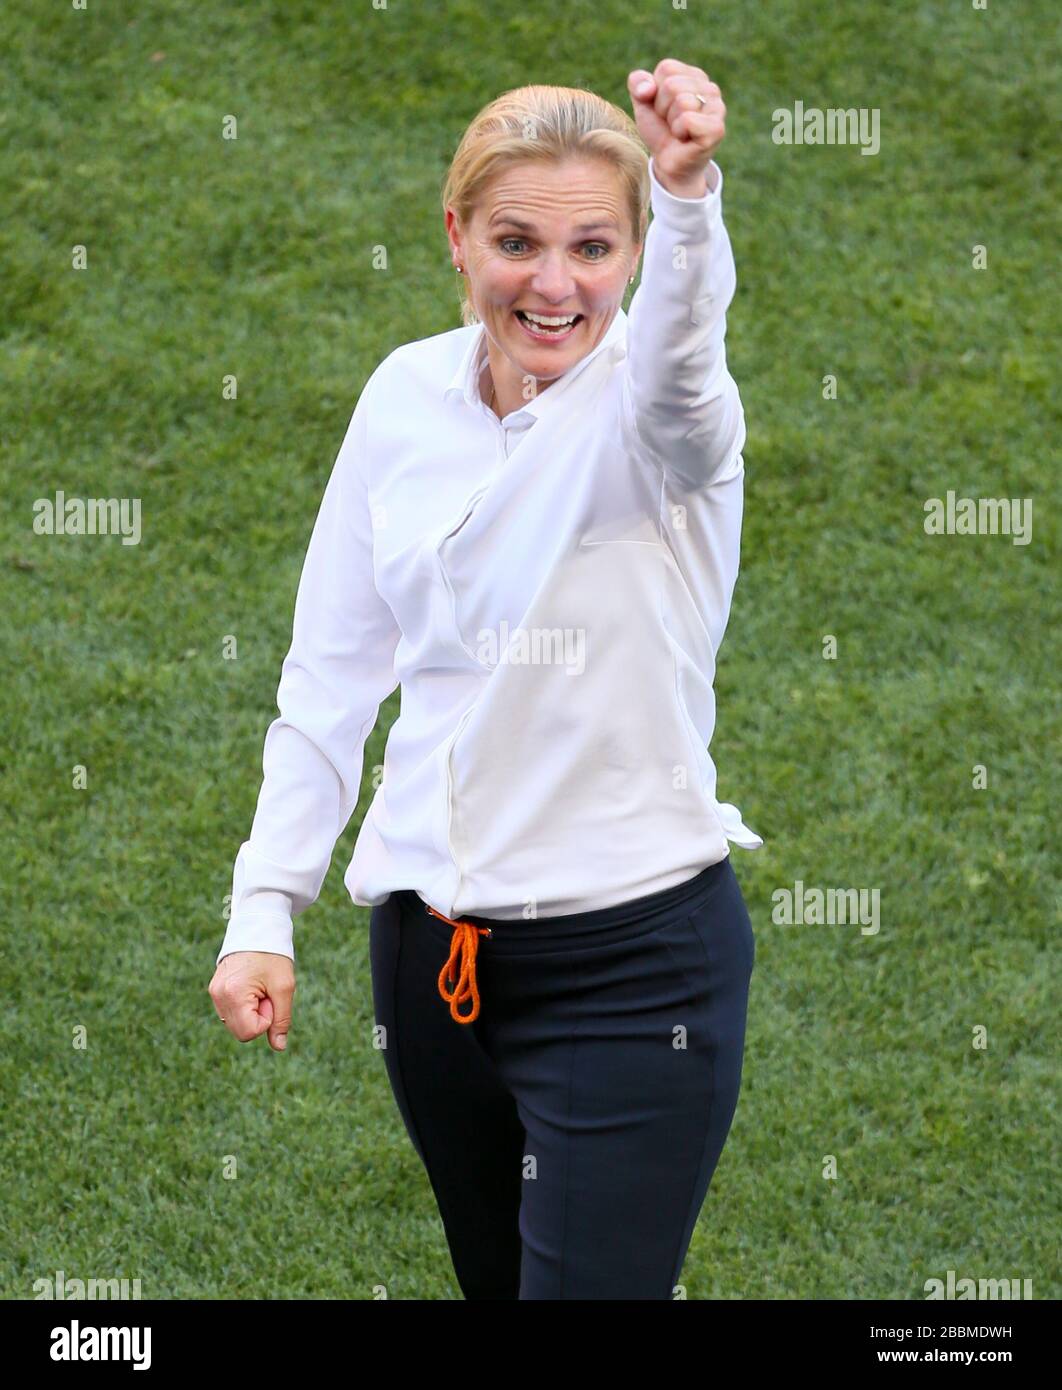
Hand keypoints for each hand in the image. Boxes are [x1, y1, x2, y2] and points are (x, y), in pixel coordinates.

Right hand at [208, 951, 294, 1050]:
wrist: (258, 929)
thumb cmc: (273, 956)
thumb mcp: (284, 987)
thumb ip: (281, 1019)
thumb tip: (279, 1047)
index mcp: (233, 994)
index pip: (248, 1032)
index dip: (266, 1019)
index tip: (270, 997)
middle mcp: (218, 995)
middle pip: (240, 1031)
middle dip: (258, 1017)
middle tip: (265, 992)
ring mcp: (214, 992)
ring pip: (235, 1023)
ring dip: (251, 1012)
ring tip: (258, 988)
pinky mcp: (215, 989)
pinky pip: (230, 1012)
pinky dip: (244, 1006)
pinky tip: (250, 986)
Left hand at [627, 59, 726, 194]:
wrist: (667, 163)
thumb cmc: (660, 131)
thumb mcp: (643, 103)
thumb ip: (638, 84)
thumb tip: (648, 88)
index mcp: (694, 76)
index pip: (667, 68)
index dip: (655, 92)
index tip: (662, 109)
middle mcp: (710, 88)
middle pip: (672, 84)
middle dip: (662, 108)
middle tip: (670, 123)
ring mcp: (717, 107)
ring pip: (681, 101)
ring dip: (671, 122)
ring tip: (678, 132)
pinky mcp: (716, 128)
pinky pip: (687, 119)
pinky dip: (679, 132)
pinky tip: (685, 139)